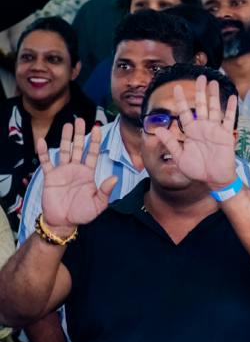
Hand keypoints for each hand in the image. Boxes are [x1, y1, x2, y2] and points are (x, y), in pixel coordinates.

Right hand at [37, 119, 116, 233]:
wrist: (63, 222)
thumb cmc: (82, 213)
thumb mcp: (99, 204)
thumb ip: (106, 191)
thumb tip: (114, 178)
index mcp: (88, 173)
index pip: (93, 153)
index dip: (95, 141)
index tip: (97, 127)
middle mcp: (76, 169)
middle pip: (78, 147)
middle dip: (79, 134)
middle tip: (80, 119)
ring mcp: (62, 171)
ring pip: (64, 150)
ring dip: (65, 138)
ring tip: (67, 124)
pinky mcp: (50, 176)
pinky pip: (46, 162)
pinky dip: (43, 152)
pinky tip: (41, 141)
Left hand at [152, 76, 238, 189]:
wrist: (214, 179)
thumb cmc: (197, 170)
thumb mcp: (179, 156)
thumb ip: (170, 142)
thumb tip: (156, 129)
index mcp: (191, 131)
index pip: (184, 111)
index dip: (180, 100)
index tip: (176, 87)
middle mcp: (202, 127)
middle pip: (201, 105)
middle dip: (200, 91)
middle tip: (200, 77)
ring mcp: (215, 129)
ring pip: (214, 108)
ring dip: (214, 95)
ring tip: (213, 82)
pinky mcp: (226, 134)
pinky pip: (228, 119)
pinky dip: (231, 108)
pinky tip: (232, 97)